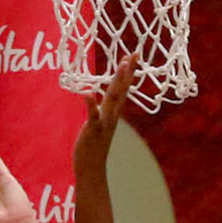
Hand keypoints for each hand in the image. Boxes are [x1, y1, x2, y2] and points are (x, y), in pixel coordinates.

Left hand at [73, 54, 137, 175]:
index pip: (123, 88)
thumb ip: (103, 109)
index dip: (129, 71)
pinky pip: (93, 116)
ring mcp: (104, 122)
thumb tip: (102, 96)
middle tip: (133, 55)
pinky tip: (87, 95)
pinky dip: (91, 105)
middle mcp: (112, 115)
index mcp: (113, 112)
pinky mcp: (93, 130)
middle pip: (121, 89)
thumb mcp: (101, 123)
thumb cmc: (94, 145)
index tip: (134, 55)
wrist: (92, 167)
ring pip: (113, 99)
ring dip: (118, 82)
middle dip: (127, 72)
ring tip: (122, 66)